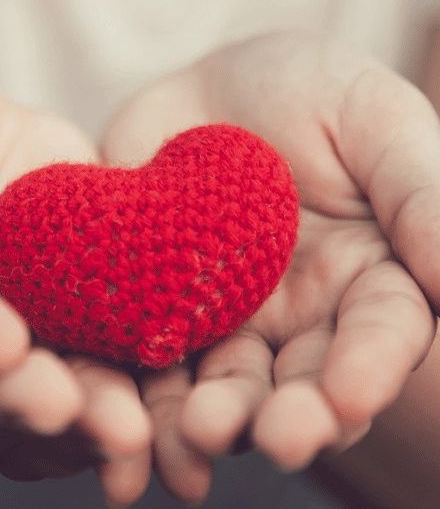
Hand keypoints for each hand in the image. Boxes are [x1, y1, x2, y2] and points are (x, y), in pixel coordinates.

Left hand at [101, 32, 439, 502]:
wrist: (198, 88)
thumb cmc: (305, 89)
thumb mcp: (373, 117)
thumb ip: (421, 194)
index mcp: (373, 280)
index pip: (382, 335)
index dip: (367, 369)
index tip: (346, 396)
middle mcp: (302, 320)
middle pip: (300, 382)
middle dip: (290, 416)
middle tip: (275, 441)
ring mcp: (222, 324)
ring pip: (220, 388)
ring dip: (211, 421)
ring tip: (196, 435)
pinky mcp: (149, 318)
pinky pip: (140, 365)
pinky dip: (133, 400)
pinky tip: (120, 430)